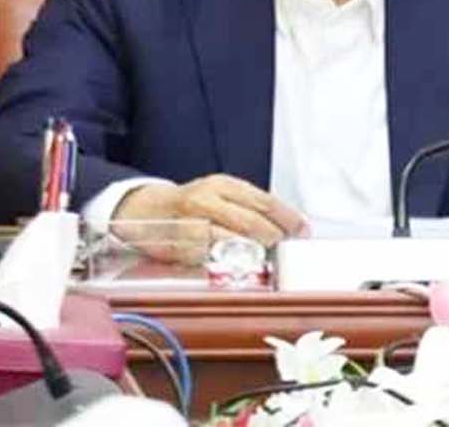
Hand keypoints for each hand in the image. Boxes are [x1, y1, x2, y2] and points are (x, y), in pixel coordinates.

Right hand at [113, 174, 306, 254]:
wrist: (147, 210)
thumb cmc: (192, 206)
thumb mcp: (221, 195)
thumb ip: (250, 208)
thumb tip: (288, 226)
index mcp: (222, 185)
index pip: (263, 200)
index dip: (286, 217)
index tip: (302, 230)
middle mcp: (207, 200)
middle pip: (250, 221)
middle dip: (272, 237)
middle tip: (283, 247)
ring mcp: (191, 222)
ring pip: (231, 240)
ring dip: (252, 252)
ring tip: (262, 257)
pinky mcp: (180, 245)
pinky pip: (210, 257)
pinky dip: (226, 262)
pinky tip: (234, 263)